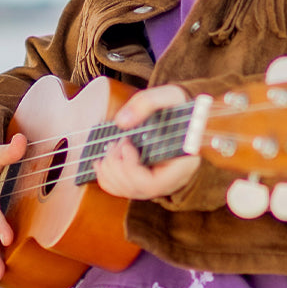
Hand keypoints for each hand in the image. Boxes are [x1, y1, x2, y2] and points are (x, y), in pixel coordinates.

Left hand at [94, 85, 199, 199]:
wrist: (177, 110)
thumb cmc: (177, 105)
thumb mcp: (169, 95)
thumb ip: (147, 103)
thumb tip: (121, 122)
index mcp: (184, 163)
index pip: (154, 184)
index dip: (132, 167)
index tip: (127, 142)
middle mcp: (172, 179)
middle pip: (138, 190)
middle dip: (118, 167)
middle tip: (117, 142)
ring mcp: (159, 182)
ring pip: (128, 191)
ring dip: (110, 171)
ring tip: (111, 147)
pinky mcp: (146, 180)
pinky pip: (123, 190)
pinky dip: (107, 178)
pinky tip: (102, 162)